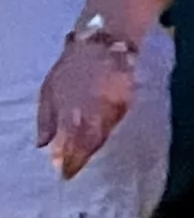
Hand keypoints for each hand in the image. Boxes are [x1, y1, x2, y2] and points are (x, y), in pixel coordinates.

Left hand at [36, 37, 133, 178]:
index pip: (71, 144)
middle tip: (73, 171)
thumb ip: (46, 119)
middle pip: (88, 144)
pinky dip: (106, 134)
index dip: (69, 161)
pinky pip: (115, 123)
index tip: (65, 174)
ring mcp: (111, 107)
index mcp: (70, 110)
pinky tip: (99, 138)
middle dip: (80, 158)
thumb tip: (43, 145)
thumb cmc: (72, 66)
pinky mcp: (125, 101)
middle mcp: (92, 112)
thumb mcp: (49, 90)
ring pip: (103, 135)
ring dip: (93, 148)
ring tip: (84, 157)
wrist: (103, 43)